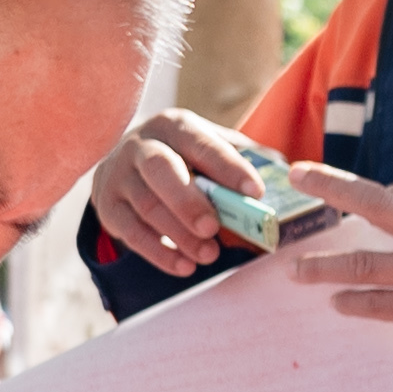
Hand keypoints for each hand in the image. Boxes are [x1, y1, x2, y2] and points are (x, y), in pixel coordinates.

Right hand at [88, 108, 268, 276]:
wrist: (125, 165)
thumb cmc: (181, 158)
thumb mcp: (206, 146)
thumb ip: (241, 157)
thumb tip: (285, 172)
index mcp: (173, 126)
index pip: (202, 143)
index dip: (228, 167)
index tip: (255, 192)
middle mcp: (141, 145)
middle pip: (161, 169)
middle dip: (188, 200)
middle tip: (214, 227)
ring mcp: (118, 175)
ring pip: (146, 205)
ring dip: (179, 234)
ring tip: (209, 254)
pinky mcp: (107, 206)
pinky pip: (130, 232)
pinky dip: (158, 253)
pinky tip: (184, 266)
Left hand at [285, 169, 392, 369]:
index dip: (378, 197)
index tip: (362, 206)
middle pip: (370, 202)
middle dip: (329, 186)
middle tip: (297, 177)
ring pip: (361, 261)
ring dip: (323, 265)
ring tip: (296, 271)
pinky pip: (378, 305)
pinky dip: (353, 303)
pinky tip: (338, 304)